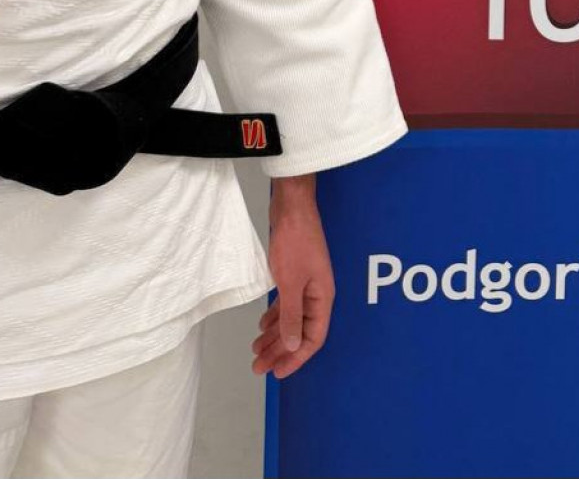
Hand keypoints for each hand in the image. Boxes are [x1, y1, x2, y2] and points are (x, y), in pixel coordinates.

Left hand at [251, 174, 334, 379]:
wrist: (291, 206)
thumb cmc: (294, 241)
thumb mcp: (290, 283)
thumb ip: (291, 316)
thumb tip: (294, 346)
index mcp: (322, 298)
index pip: (313, 339)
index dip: (295, 358)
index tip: (276, 372)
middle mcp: (316, 294)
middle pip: (300, 331)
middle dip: (279, 350)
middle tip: (258, 365)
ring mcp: (306, 283)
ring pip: (290, 318)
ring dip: (274, 335)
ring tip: (256, 349)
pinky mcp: (294, 274)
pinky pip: (286, 303)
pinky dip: (274, 316)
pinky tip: (262, 324)